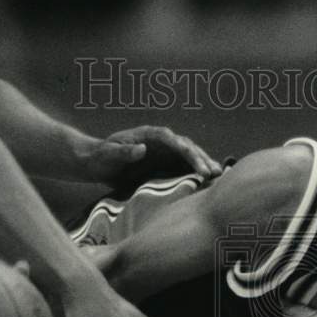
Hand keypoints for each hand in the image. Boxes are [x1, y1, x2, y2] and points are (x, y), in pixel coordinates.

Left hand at [81, 125, 221, 185]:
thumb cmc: (101, 156)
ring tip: (217, 175)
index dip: (185, 150)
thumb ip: (124, 151)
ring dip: (203, 164)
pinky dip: (197, 172)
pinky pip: (184, 166)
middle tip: (213, 173)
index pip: (172, 140)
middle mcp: (161, 141)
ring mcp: (165, 152)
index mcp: (149, 135)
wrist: (98, 163)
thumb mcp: (108, 154)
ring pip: (190, 156)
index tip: (196, 164)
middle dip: (201, 159)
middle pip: (186, 147)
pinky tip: (208, 181)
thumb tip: (142, 149)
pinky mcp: (166, 163)